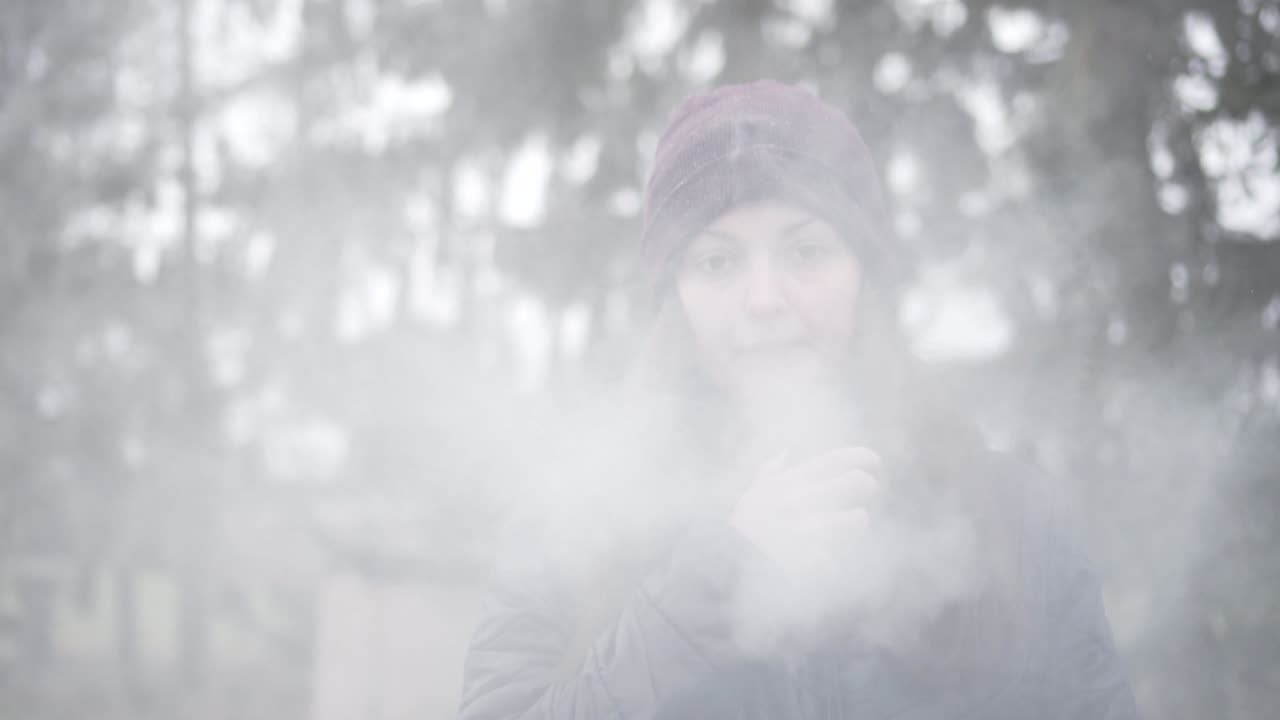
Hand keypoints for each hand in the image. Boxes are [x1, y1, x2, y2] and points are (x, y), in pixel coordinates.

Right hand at [726, 446, 882, 652]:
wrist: (720, 554)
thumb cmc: (739, 521)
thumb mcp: (753, 491)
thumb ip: (770, 470)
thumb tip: (786, 452)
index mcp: (790, 483)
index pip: (832, 460)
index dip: (859, 457)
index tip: (874, 462)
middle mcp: (798, 500)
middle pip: (849, 482)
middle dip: (864, 484)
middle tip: (867, 488)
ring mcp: (800, 528)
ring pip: (851, 520)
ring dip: (856, 520)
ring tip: (856, 519)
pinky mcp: (801, 559)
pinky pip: (833, 561)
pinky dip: (836, 562)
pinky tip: (833, 561)